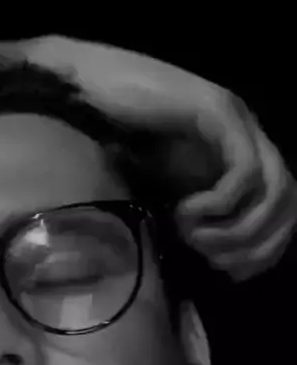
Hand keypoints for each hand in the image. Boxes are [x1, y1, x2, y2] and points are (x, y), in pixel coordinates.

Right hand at [10, 36, 296, 281]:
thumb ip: (195, 215)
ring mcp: (237, 121)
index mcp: (241, 152)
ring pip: (274, 190)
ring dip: (238, 230)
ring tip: (195, 238)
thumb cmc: (118, 141)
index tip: (230, 272)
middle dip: (257, 246)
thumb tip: (215, 261)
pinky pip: (244, 172)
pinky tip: (183, 211)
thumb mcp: (167, 189)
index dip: (267, 249)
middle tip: (214, 262)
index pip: (285, 208)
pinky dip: (219, 205)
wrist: (87, 92)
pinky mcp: (218, 113)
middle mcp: (249, 135)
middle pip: (288, 202)